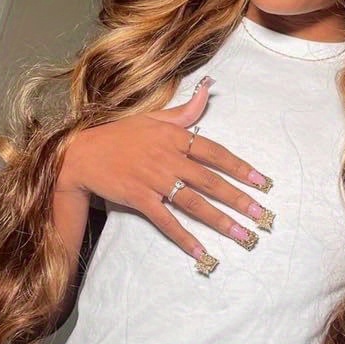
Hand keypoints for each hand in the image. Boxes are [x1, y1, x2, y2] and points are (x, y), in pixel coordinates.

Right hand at [57, 76, 272, 271]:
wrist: (82, 154)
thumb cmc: (118, 135)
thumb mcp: (152, 117)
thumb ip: (184, 111)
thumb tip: (209, 92)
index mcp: (174, 137)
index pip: (215, 152)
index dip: (240, 167)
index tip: (262, 182)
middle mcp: (168, 159)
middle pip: (211, 181)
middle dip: (239, 199)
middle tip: (262, 216)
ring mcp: (154, 180)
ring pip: (194, 203)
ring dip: (220, 221)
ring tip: (243, 235)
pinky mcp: (139, 198)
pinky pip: (166, 220)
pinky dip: (184, 237)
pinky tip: (201, 252)